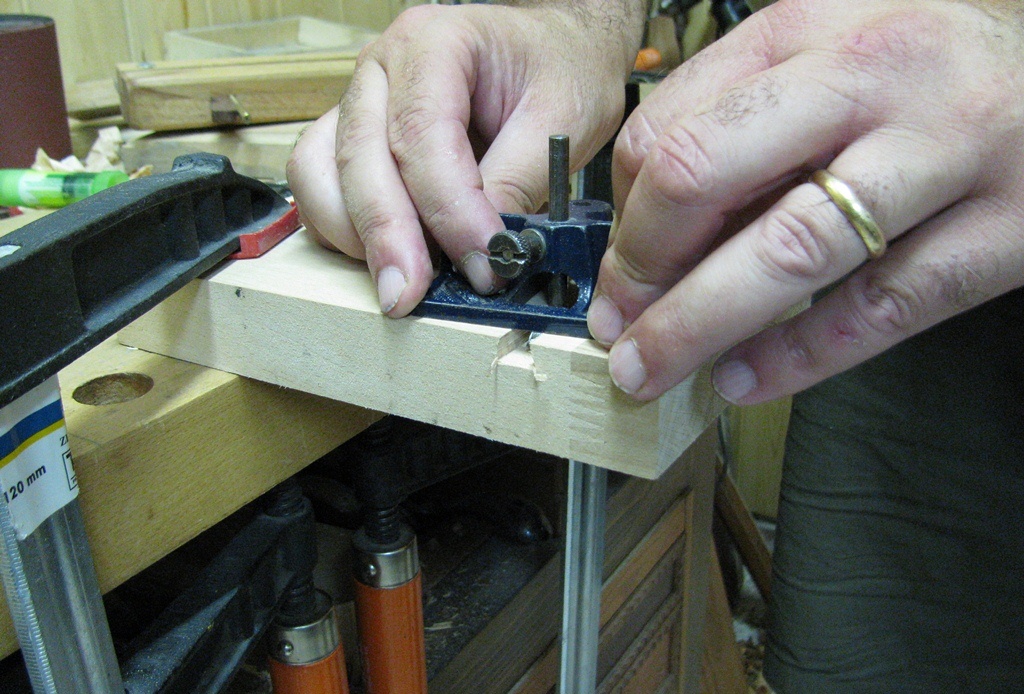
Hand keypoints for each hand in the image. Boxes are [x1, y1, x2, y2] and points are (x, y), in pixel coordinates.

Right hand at [287, 2, 643, 315]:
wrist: (552, 49)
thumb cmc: (558, 69)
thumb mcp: (559, 119)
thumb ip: (518, 181)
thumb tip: (485, 253)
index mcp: (432, 43)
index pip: (421, 135)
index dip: (448, 210)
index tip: (482, 263)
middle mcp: (380, 68)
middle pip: (359, 156)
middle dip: (387, 235)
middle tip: (411, 295)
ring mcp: (359, 103)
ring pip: (319, 174)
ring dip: (354, 235)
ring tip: (404, 281)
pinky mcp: (353, 140)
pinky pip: (321, 188)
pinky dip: (344, 231)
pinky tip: (390, 258)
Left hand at [588, 0, 1023, 402]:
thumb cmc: (930, 77)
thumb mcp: (828, 60)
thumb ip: (743, 122)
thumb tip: (651, 229)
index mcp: (806, 28)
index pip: (669, 125)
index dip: (624, 215)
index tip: (616, 272)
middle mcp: (870, 75)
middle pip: (706, 173)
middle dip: (639, 266)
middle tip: (615, 325)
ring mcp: (944, 148)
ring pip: (789, 249)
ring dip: (697, 325)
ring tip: (650, 369)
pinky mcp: (1005, 227)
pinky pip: (882, 306)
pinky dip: (800, 354)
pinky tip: (744, 380)